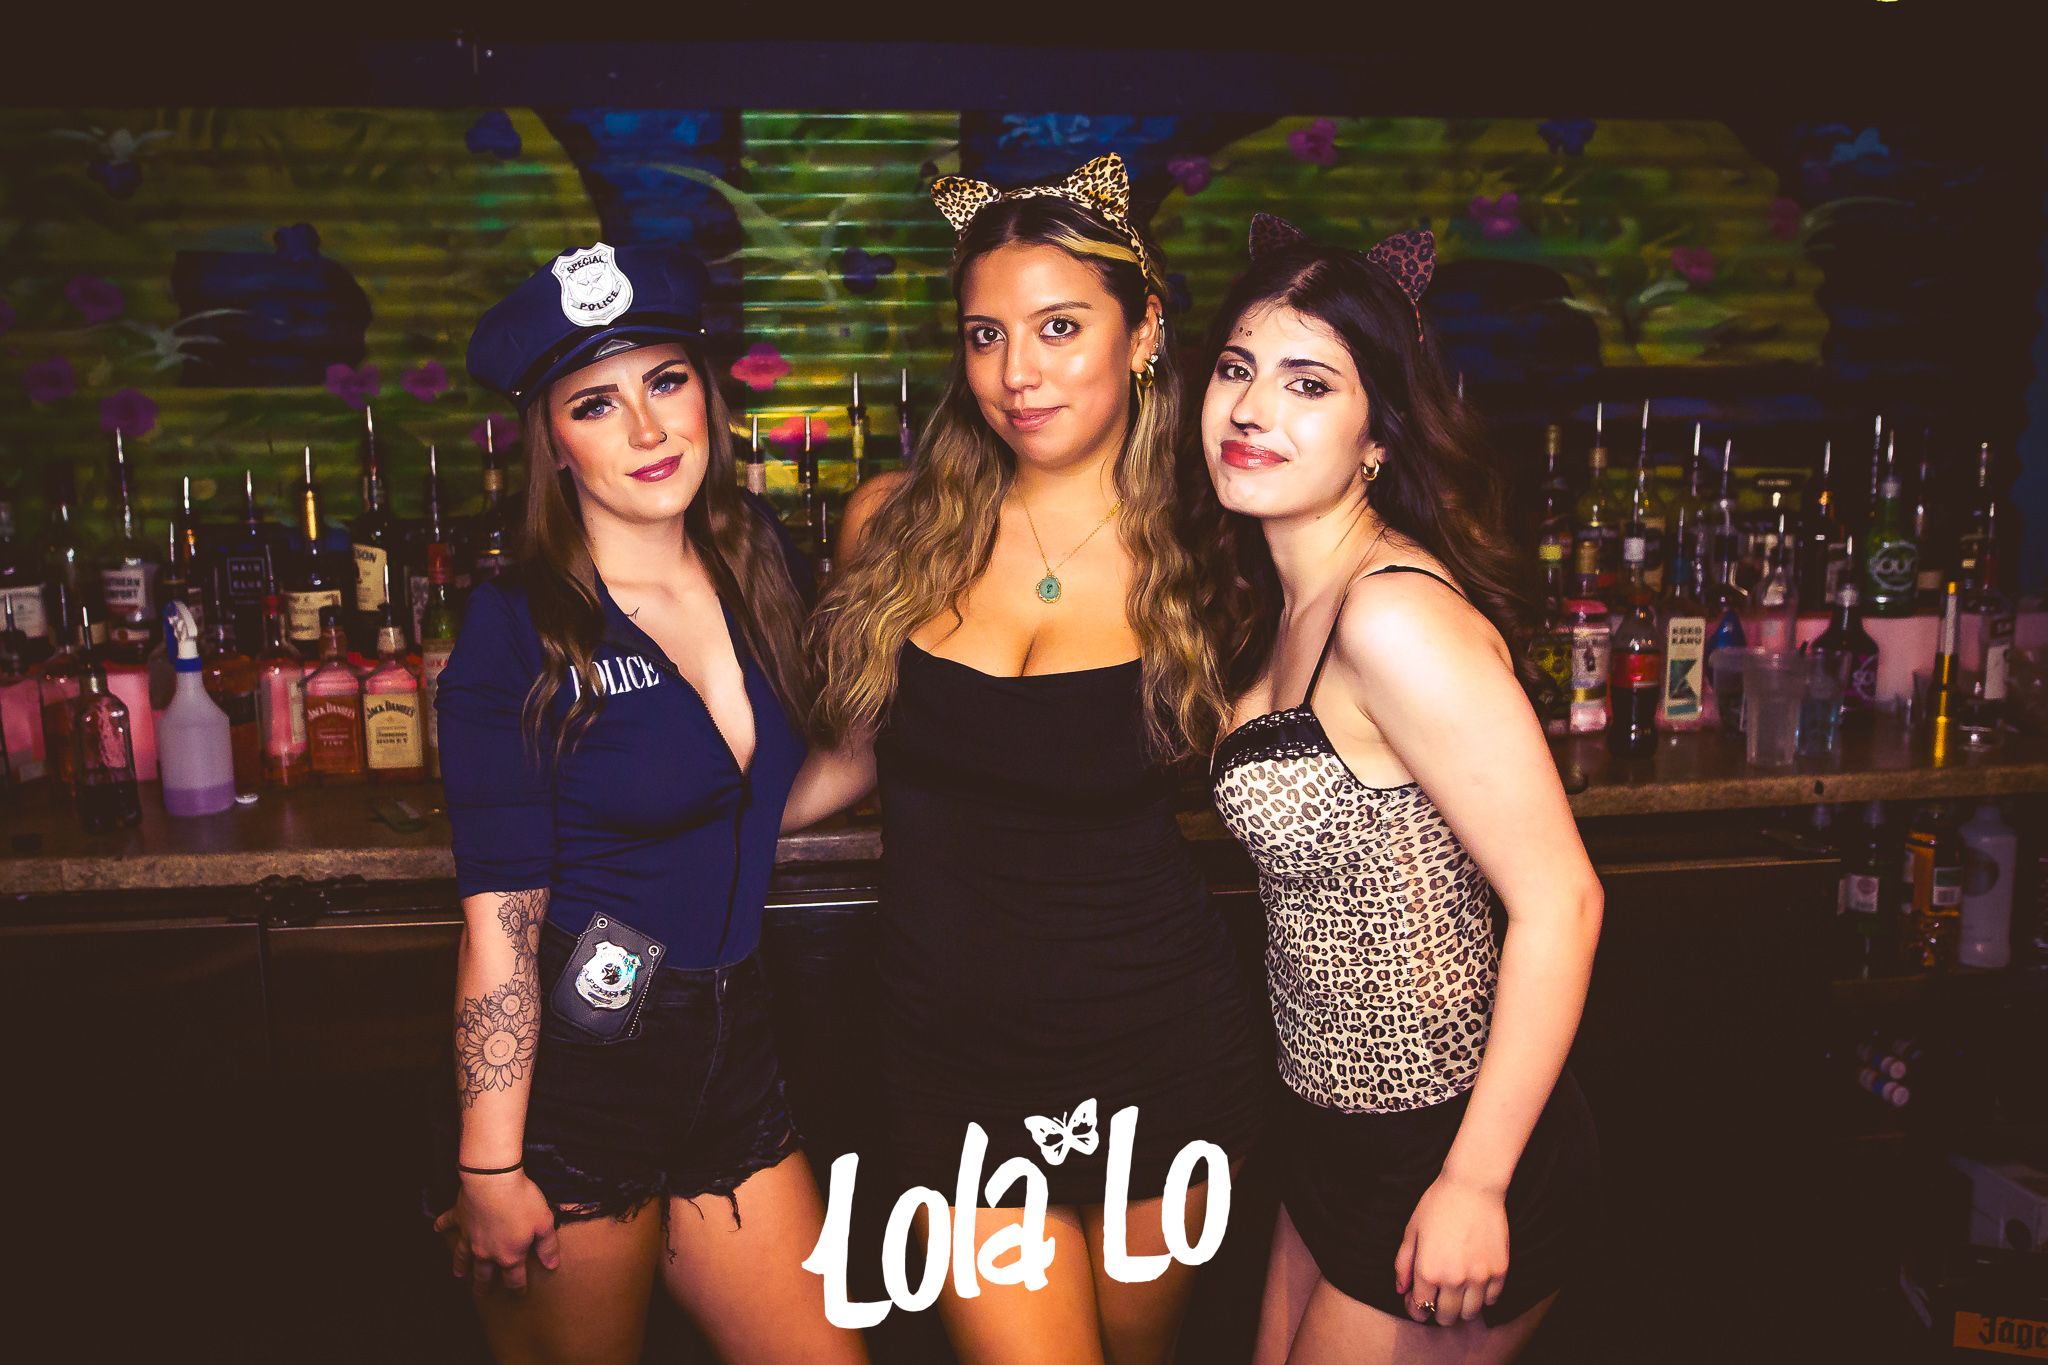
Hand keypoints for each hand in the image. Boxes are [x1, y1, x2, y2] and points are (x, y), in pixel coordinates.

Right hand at [432, 1171, 561, 1294]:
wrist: (493, 1182)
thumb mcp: (544, 1223)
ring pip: (463, 1256)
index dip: (517, 1288)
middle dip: (483, 1285)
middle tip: (480, 1294)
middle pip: (484, 1273)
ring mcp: (470, 1235)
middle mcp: (486, 1251)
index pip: (514, 1278)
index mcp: (509, 1254)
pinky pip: (448, 1223)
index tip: (518, 1295)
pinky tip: (436, 1228)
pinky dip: (442, 1226)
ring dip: (460, 1265)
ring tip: (458, 1275)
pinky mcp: (459, 1217)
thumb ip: (547, 1247)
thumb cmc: (522, 1201)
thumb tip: (551, 1265)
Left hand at [1393, 1173, 1508, 1326]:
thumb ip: (1403, 1264)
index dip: (1415, 1308)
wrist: (1473, 1186)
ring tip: (1457, 1291)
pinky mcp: (1500, 1271)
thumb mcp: (1412, 1231)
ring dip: (1461, 1307)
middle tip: (1438, 1297)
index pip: (1420, 1308)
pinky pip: (1492, 1300)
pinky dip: (1483, 1296)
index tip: (1417, 1301)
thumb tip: (1401, 1290)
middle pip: (1446, 1318)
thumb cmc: (1438, 1204)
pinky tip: (1475, 1282)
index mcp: (1428, 1271)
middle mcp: (1454, 1280)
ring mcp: (1479, 1277)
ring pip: (1470, 1313)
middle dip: (1438, 1311)